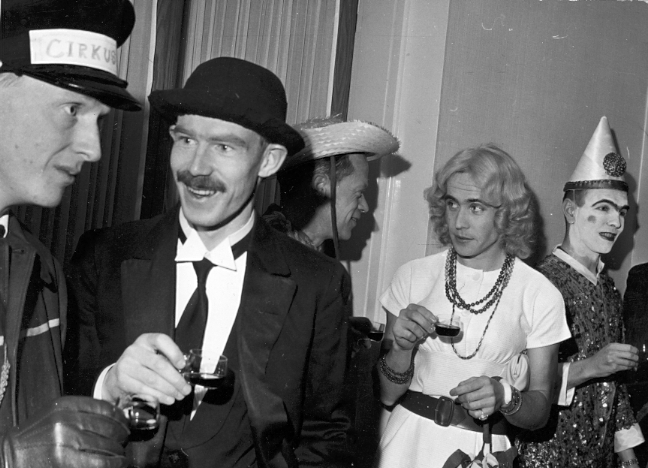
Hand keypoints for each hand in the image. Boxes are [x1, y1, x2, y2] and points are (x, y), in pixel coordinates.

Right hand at [1, 396, 128, 467]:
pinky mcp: (65, 461)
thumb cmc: (39, 435)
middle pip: (110, 427)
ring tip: (121, 455)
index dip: (120, 418)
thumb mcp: (58, 415)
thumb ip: (82, 412)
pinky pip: (101, 462)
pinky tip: (118, 463)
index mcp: (66, 405)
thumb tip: (117, 417)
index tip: (125, 425)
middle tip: (124, 441)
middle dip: (122, 436)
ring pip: (108, 445)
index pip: (106, 408)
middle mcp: (66, 421)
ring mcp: (65, 442)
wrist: (14, 454)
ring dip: (119, 452)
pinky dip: (114, 463)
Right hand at [104, 333, 190, 405]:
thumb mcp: (152, 355)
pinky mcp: (123, 380)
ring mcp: (127, 365)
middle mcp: (134, 350)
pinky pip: (144, 390)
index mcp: (145, 340)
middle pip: (159, 364)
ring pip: (153, 379)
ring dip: (169, 390)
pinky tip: (168, 399)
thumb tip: (184, 375)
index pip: (161, 340)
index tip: (183, 365)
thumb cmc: (142, 364)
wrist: (117, 375)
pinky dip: (159, 396)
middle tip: (186, 389)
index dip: (174, 352)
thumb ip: (167, 360)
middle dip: (176, 379)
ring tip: (179, 395)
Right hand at [391, 304, 435, 351]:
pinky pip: (409, 335)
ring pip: (413, 326)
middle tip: (431, 330)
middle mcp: (403, 312)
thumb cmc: (416, 331)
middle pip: (415, 315)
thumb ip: (429, 321)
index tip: (435, 321)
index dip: (428, 314)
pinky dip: (414, 338)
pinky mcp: (396, 330)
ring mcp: (399, 321)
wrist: (406, 341)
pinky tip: (413, 338)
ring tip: (421, 336)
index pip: (420, 308)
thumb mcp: (424, 324)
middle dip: (425, 323)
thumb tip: (436, 319)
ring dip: (420, 333)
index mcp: (411, 308)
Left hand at [450, 376, 503, 419]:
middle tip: (457, 399)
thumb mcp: (479, 379)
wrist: (502, 393)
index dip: (457, 390)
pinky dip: (470, 412)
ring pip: (471, 406)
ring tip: (463, 403)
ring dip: (464, 405)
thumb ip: (467, 382)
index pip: (468, 387)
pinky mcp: (491, 411)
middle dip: (459, 399)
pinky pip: (476, 414)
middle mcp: (488, 391)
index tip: (451, 392)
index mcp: (484, 381)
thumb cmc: (487, 385)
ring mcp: (490, 402)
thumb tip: (457, 388)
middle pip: (468, 397)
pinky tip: (470, 409)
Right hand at [586, 343, 637, 378]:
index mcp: (612, 346)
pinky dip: (630, 368)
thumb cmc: (600, 358)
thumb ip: (618, 349)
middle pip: (630, 354)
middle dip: (636, 358)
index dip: (635, 350)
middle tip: (637, 359)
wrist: (591, 365)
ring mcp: (613, 360)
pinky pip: (626, 367)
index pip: (629, 347)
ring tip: (635, 364)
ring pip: (629, 362)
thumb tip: (632, 351)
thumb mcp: (607, 349)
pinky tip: (630, 368)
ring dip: (634, 364)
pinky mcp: (614, 367)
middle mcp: (612, 352)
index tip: (637, 353)